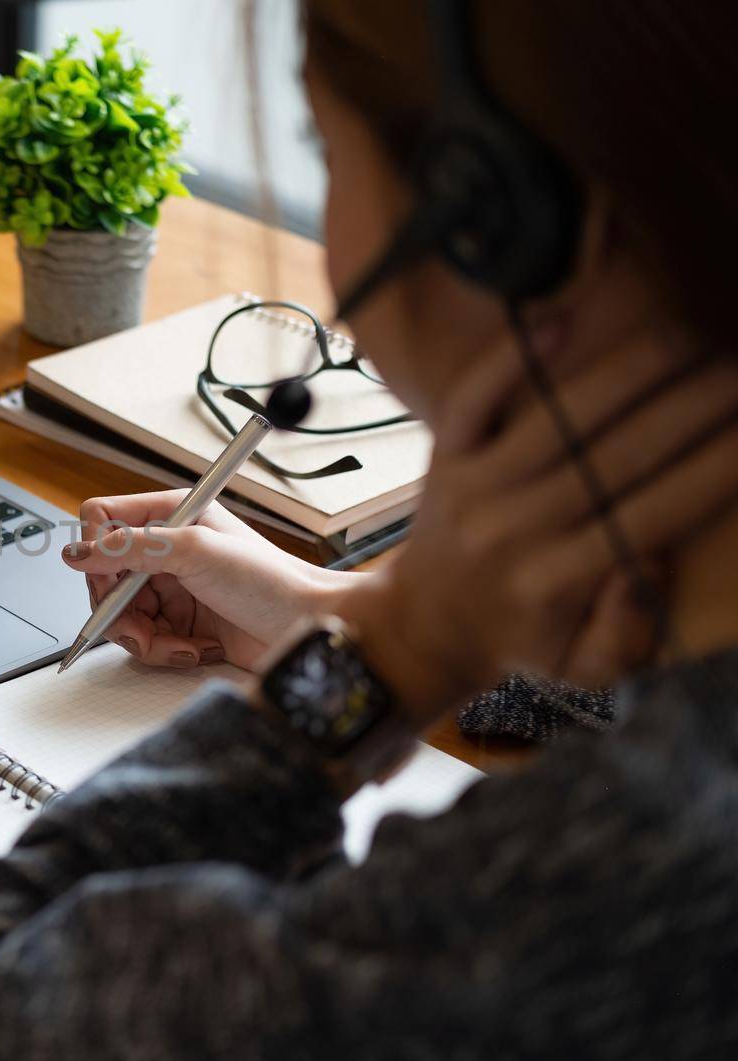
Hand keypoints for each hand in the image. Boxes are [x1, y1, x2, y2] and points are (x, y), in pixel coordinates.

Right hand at [60, 493, 365, 668]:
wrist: (309, 625)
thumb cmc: (271, 580)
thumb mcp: (197, 552)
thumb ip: (134, 548)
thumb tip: (79, 552)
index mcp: (168, 516)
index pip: (102, 521)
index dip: (96, 553)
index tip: (110, 583)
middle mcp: (165, 549)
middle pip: (104, 578)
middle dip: (120, 611)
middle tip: (143, 629)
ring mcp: (170, 587)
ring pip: (121, 615)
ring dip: (146, 639)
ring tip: (180, 645)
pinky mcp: (180, 622)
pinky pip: (145, 640)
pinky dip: (164, 651)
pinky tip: (196, 649)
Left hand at [339, 321, 737, 724]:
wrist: (420, 624)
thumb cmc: (520, 640)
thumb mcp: (582, 670)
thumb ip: (627, 635)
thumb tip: (649, 562)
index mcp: (554, 579)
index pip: (652, 513)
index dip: (715, 467)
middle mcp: (512, 527)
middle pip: (617, 456)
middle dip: (691, 408)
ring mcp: (472, 485)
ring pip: (558, 418)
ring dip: (627, 373)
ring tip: (687, 338)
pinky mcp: (443, 455)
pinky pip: (472, 398)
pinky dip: (509, 360)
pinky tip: (559, 321)